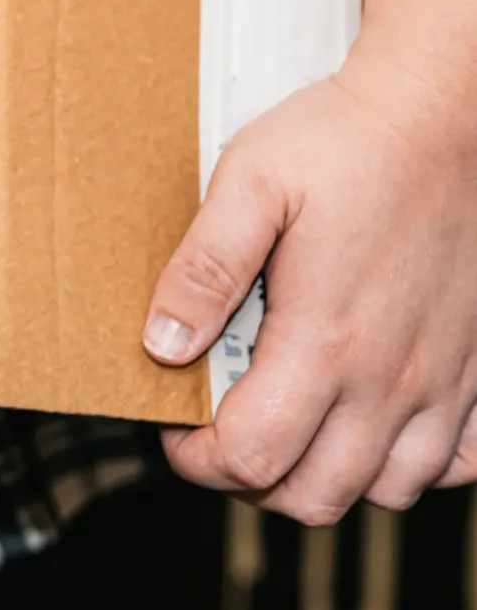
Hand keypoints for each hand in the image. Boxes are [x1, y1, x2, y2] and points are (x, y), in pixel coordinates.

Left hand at [144, 58, 476, 520]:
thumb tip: (161, 344)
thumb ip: (201, 270)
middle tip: (223, 431)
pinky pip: (459, 461)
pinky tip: (376, 422)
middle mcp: (393, 377)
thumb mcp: (248, 184)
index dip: (198, 459)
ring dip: (329, 476)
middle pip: (314, 495)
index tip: (178, 427)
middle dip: (252, 479)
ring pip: (389, 490)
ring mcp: (447, 380)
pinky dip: (415, 463)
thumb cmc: (349, 141)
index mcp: (326, 342)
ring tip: (291, 425)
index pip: (252, 458)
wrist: (448, 114)